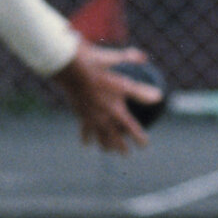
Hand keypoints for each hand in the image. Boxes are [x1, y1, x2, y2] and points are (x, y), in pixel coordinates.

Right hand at [50, 39, 160, 154]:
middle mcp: (103, 116)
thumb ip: (136, 69)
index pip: (131, 128)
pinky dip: (86, 137)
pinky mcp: (79, 113)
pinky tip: (86, 143)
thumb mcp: (118, 65)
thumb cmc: (95, 64)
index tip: (144, 145)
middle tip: (125, 153)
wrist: (68, 66)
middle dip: (120, 147)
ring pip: (98, 136)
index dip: (139, 138)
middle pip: (114, 138)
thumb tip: (148, 70)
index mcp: (116, 107)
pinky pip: (84, 130)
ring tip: (107, 150)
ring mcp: (90, 116)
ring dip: (104, 145)